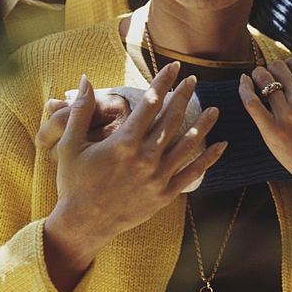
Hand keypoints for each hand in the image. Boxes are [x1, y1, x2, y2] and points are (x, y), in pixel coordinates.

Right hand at [46, 65, 224, 260]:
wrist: (84, 224)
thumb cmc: (74, 182)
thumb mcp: (70, 144)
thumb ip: (80, 111)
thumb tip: (85, 79)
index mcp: (124, 143)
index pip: (149, 103)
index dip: (163, 82)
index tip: (174, 66)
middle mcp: (145, 158)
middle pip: (172, 120)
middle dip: (184, 97)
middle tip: (194, 80)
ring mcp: (157, 178)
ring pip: (187, 145)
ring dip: (203, 125)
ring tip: (214, 108)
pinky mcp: (164, 195)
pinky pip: (192, 174)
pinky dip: (208, 159)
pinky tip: (221, 146)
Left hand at [239, 52, 291, 242]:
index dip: (288, 66)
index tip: (286, 75)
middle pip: (276, 68)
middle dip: (272, 70)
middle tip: (270, 79)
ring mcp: (286, 113)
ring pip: (262, 80)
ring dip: (257, 76)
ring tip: (256, 80)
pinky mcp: (271, 130)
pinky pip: (250, 101)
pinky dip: (244, 88)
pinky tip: (243, 82)